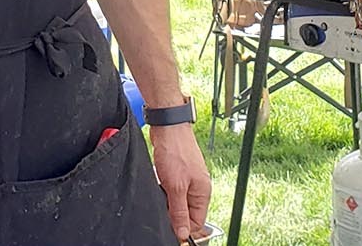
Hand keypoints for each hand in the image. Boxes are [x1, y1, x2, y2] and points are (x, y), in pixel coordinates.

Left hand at [150, 122, 210, 241]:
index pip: (197, 222)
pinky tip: (158, 183)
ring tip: (160, 190)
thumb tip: (183, 233)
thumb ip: (179, 211)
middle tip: (161, 206)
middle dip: (172, 213)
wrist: (168, 127)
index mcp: (203, 193)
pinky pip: (171, 190)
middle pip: (186, 213)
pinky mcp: (178, 173)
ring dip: (166, 201)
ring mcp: (188, 180)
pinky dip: (163, 190)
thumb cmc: (175, 152)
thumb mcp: (176, 187)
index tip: (170, 228)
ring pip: (176, 201)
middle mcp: (197, 188)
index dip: (183, 228)